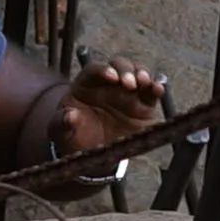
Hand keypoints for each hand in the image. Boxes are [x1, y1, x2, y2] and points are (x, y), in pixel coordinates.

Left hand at [52, 59, 168, 161]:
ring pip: (137, 74)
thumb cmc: (74, 136)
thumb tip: (69, 115)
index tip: (110, 77)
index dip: (102, 70)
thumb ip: (62, 123)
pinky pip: (152, 93)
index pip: (94, 70)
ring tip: (144, 83)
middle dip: (125, 71)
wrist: (92, 153)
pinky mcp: (143, 106)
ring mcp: (127, 93)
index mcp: (86, 84)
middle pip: (119, 66)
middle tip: (129, 84)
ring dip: (142, 74)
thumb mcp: (62, 132)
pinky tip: (158, 89)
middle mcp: (109, 83)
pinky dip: (156, 88)